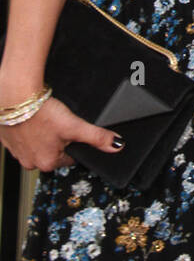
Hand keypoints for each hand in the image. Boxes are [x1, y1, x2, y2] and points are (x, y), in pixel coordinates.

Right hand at [0, 95, 122, 172]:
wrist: (16, 97)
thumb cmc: (42, 112)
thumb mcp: (75, 125)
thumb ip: (97, 136)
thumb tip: (116, 145)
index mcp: (48, 163)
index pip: (69, 158)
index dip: (74, 143)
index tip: (71, 132)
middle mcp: (30, 162)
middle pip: (53, 152)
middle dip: (57, 140)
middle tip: (56, 124)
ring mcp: (17, 152)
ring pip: (37, 146)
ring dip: (42, 135)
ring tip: (44, 121)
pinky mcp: (7, 141)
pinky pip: (22, 139)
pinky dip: (28, 131)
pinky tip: (32, 120)